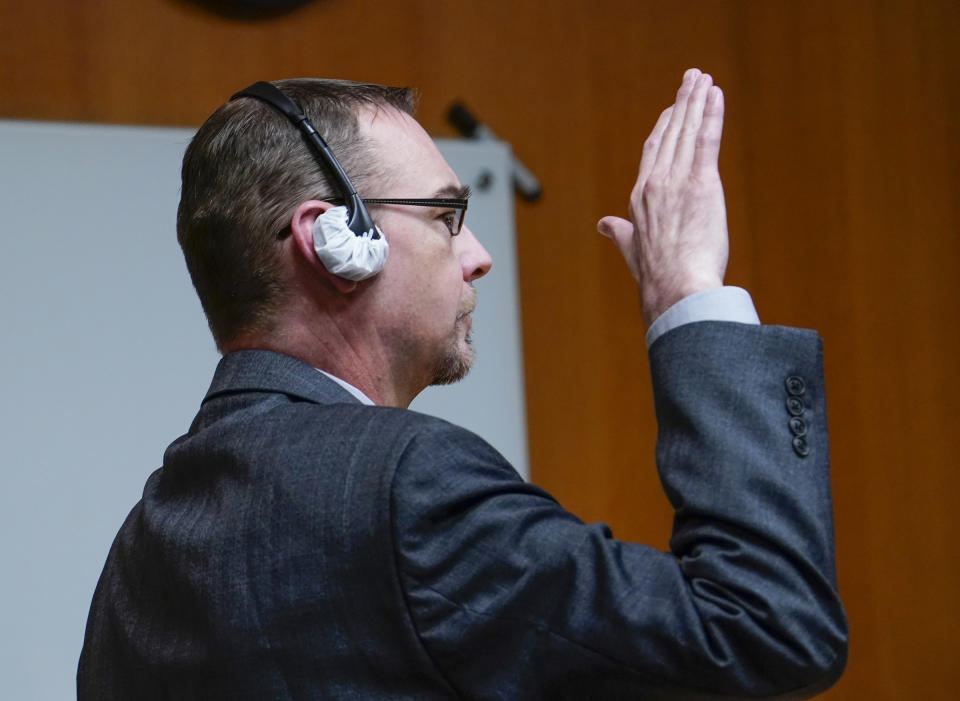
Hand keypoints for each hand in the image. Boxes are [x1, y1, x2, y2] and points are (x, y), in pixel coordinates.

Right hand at [598, 68, 729, 325]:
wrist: (675, 288)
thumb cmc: (658, 277)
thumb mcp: (632, 251)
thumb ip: (620, 233)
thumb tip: (604, 226)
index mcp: (639, 198)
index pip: (653, 153)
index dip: (663, 128)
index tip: (672, 111)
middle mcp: (655, 183)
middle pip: (670, 133)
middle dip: (681, 103)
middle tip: (691, 79)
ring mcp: (677, 181)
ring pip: (687, 131)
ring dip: (696, 101)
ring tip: (703, 79)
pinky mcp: (702, 183)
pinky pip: (707, 140)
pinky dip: (711, 114)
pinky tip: (715, 95)